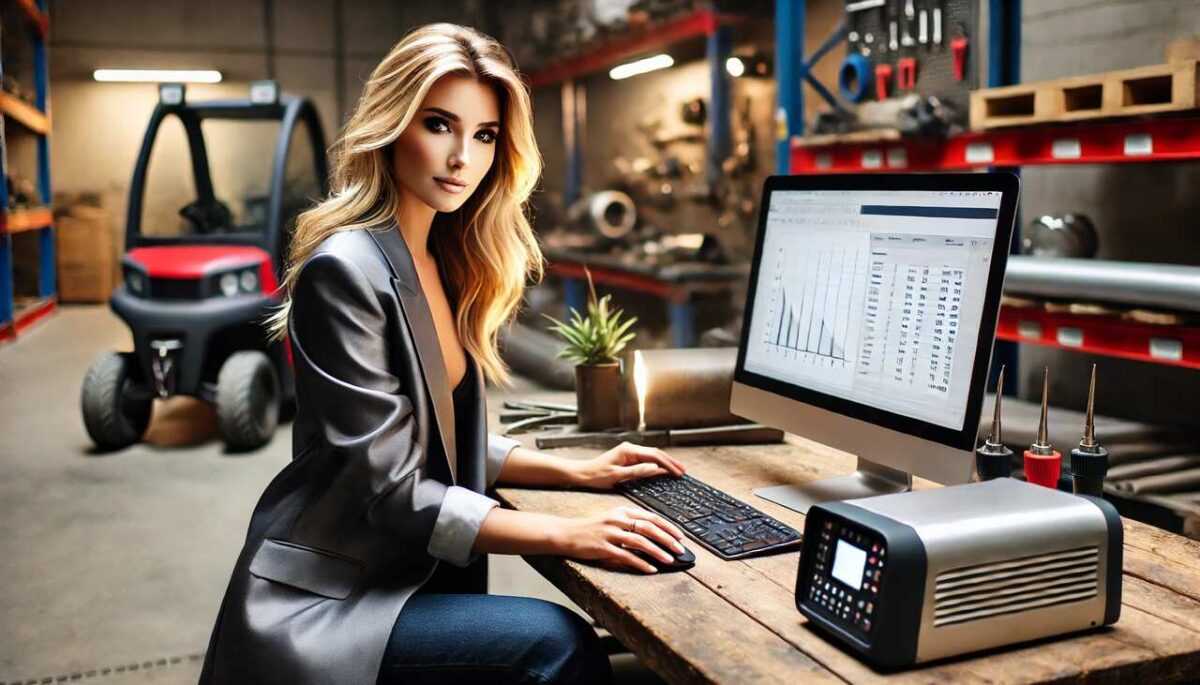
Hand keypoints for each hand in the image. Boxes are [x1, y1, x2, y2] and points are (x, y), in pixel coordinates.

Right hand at [551, 506, 686, 573]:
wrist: (566, 533)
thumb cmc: (590, 528)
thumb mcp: (611, 519)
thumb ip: (629, 523)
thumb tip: (652, 534)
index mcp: (621, 511)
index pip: (650, 517)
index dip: (668, 526)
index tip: (680, 536)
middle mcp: (617, 520)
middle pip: (649, 528)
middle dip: (668, 539)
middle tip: (680, 549)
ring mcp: (610, 533)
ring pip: (641, 542)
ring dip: (658, 552)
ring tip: (669, 560)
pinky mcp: (604, 548)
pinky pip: (627, 556)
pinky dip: (641, 563)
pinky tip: (651, 569)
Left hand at [570, 441, 685, 489]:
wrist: (582, 474)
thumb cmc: (596, 475)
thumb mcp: (617, 476)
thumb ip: (637, 472)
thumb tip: (656, 469)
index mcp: (628, 450)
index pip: (654, 456)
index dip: (668, 464)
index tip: (678, 472)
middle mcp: (630, 448)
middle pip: (656, 453)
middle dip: (670, 462)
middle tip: (683, 471)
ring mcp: (629, 452)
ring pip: (652, 456)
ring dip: (665, 462)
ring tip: (678, 470)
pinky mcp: (628, 458)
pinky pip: (646, 460)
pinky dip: (657, 464)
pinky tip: (664, 469)